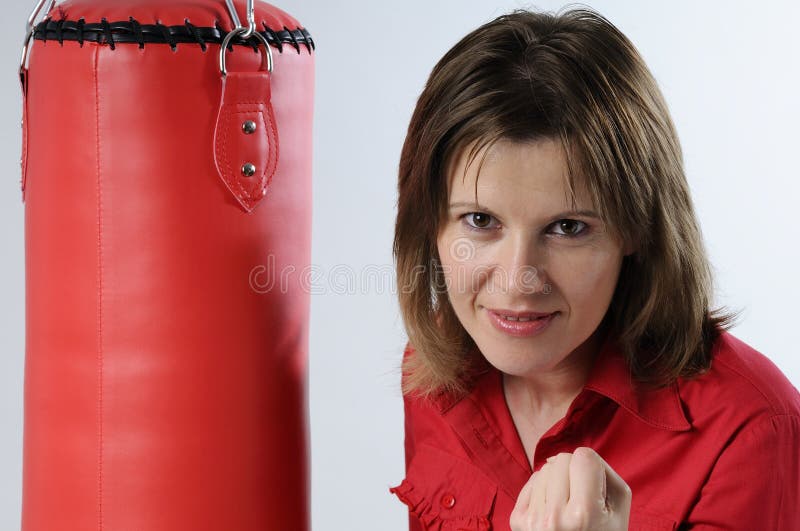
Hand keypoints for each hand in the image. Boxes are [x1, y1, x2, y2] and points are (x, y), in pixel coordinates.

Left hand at [510, 447, 630, 529]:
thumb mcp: (618, 509)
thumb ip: (604, 472)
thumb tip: (571, 455)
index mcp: (584, 515)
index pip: (584, 457)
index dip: (592, 467)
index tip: (595, 486)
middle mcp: (555, 518)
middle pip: (561, 459)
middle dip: (573, 472)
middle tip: (581, 498)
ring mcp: (533, 521)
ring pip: (544, 469)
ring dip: (558, 482)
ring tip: (568, 507)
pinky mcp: (517, 521)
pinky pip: (532, 482)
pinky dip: (544, 491)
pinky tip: (554, 510)